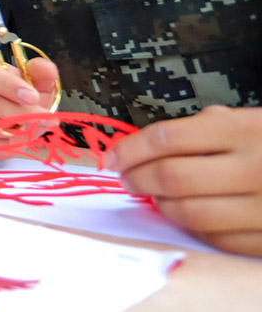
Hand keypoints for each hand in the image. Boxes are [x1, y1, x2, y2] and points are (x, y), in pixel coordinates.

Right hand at [0, 52, 58, 152]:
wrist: (2, 112)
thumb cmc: (17, 95)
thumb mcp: (34, 82)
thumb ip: (42, 73)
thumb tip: (45, 68)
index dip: (9, 86)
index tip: (33, 97)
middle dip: (19, 113)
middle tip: (44, 120)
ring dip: (11, 132)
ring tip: (30, 131)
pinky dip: (0, 145)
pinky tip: (13, 140)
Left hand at [110, 105, 261, 255]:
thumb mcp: (252, 120)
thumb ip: (206, 127)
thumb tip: (147, 146)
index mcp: (245, 129)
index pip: (167, 138)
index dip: (130, 149)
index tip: (113, 157)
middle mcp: (254, 167)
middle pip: (171, 177)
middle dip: (137, 178)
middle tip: (127, 178)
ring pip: (189, 212)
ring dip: (160, 206)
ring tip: (153, 197)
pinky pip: (217, 238)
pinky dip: (193, 227)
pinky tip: (187, 214)